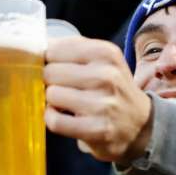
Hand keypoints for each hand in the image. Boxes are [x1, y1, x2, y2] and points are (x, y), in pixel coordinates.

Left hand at [44, 36, 153, 163]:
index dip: (47, 60)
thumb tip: (36, 44)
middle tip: (63, 88)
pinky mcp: (96, 130)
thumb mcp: (103, 61)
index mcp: (106, 53)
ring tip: (66, 104)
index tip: (54, 67)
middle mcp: (107, 76)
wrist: (139, 124)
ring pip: (52, 95)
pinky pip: (55, 120)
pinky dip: (52, 119)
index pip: (55, 49)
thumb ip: (72, 48)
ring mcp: (102, 104)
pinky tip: (63, 116)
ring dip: (52, 101)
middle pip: (50, 72)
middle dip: (50, 82)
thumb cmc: (111, 89)